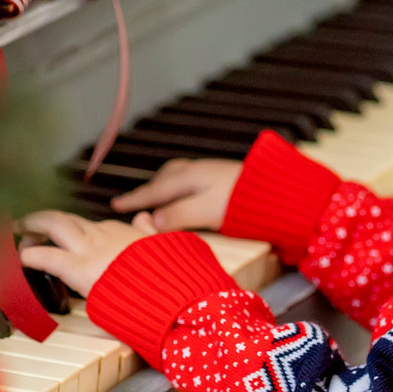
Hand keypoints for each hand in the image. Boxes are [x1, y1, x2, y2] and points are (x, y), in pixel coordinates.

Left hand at [18, 209, 156, 295]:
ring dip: (29, 228)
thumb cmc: (167, 275)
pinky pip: (44, 256)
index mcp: (117, 232)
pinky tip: (14, 260)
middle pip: (62, 218)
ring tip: (11, 236)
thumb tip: (144, 217)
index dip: (66, 230)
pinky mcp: (78, 268)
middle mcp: (99, 234)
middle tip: (21, 226)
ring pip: (51, 225)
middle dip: (38, 219)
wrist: (169, 289)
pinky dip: (25, 256)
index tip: (56, 238)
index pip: (82, 225)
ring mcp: (87, 249)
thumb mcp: (162, 245)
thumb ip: (148, 232)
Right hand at [111, 157, 240, 231]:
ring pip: (178, 177)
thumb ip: (177, 215)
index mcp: (188, 177)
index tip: (116, 205)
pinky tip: (189, 196)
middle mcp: (196, 171)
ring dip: (165, 187)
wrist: (276, 191)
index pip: (154, 190)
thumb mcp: (204, 211)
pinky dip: (181, 188)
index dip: (134, 199)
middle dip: (149, 189)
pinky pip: (191, 180)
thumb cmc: (241, 202)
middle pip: (164, 179)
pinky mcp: (223, 179)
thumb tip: (152, 220)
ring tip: (160, 199)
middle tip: (136, 202)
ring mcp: (210, 172)